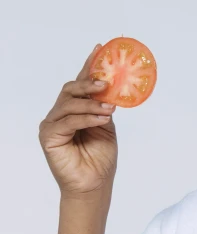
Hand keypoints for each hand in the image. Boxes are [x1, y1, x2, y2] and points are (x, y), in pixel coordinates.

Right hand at [39, 44, 117, 197]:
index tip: (101, 49)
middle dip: (88, 82)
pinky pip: (68, 121)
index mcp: (74, 110)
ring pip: (70, 104)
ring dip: (92, 104)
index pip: (80, 84)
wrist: (94, 184)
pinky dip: (86, 118)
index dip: (89, 66)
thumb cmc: (99, 159)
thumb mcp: (106, 126)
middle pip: (70, 89)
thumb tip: (111, 88)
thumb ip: (104, 107)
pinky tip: (101, 119)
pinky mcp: (48, 136)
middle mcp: (60, 114)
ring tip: (109, 109)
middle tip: (106, 82)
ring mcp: (52, 124)